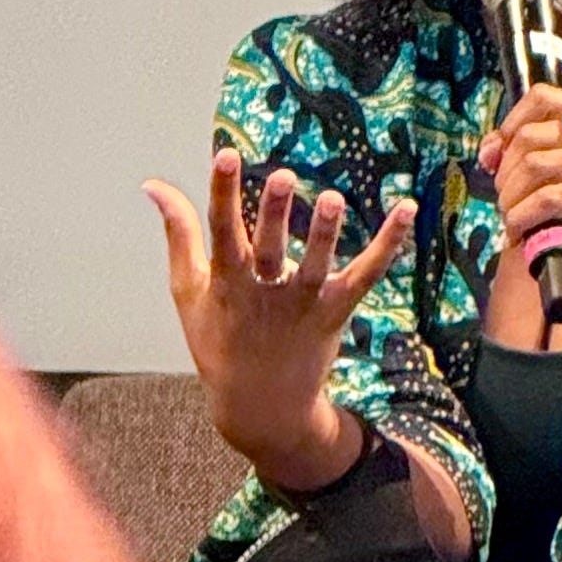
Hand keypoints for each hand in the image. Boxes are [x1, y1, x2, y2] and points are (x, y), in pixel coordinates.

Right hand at [142, 150, 414, 482]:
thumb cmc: (218, 341)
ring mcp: (303, 303)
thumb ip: (178, 234)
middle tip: (283, 177)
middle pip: (270, 246)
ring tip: (332, 199)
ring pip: (316, 264)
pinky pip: (366, 274)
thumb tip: (154, 184)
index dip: (223, 192)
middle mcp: (264, 291)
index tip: (225, 156)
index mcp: (226, 281)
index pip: (221, 229)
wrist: (260, 406)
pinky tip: (406, 209)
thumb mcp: (189, 290)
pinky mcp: (335, 311)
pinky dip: (388, 244)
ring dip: (323, 233)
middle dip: (275, 213)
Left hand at [481, 87, 561, 314]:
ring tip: (512, 218)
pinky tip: (519, 232)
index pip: (543, 97)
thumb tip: (489, 151)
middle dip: (506, 174)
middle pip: (532, 137)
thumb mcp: (551, 177)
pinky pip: (548, 198)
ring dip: (511, 199)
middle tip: (506, 202)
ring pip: (535, 166)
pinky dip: (523, 217)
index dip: (510, 125)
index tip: (498, 159)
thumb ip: (519, 153)